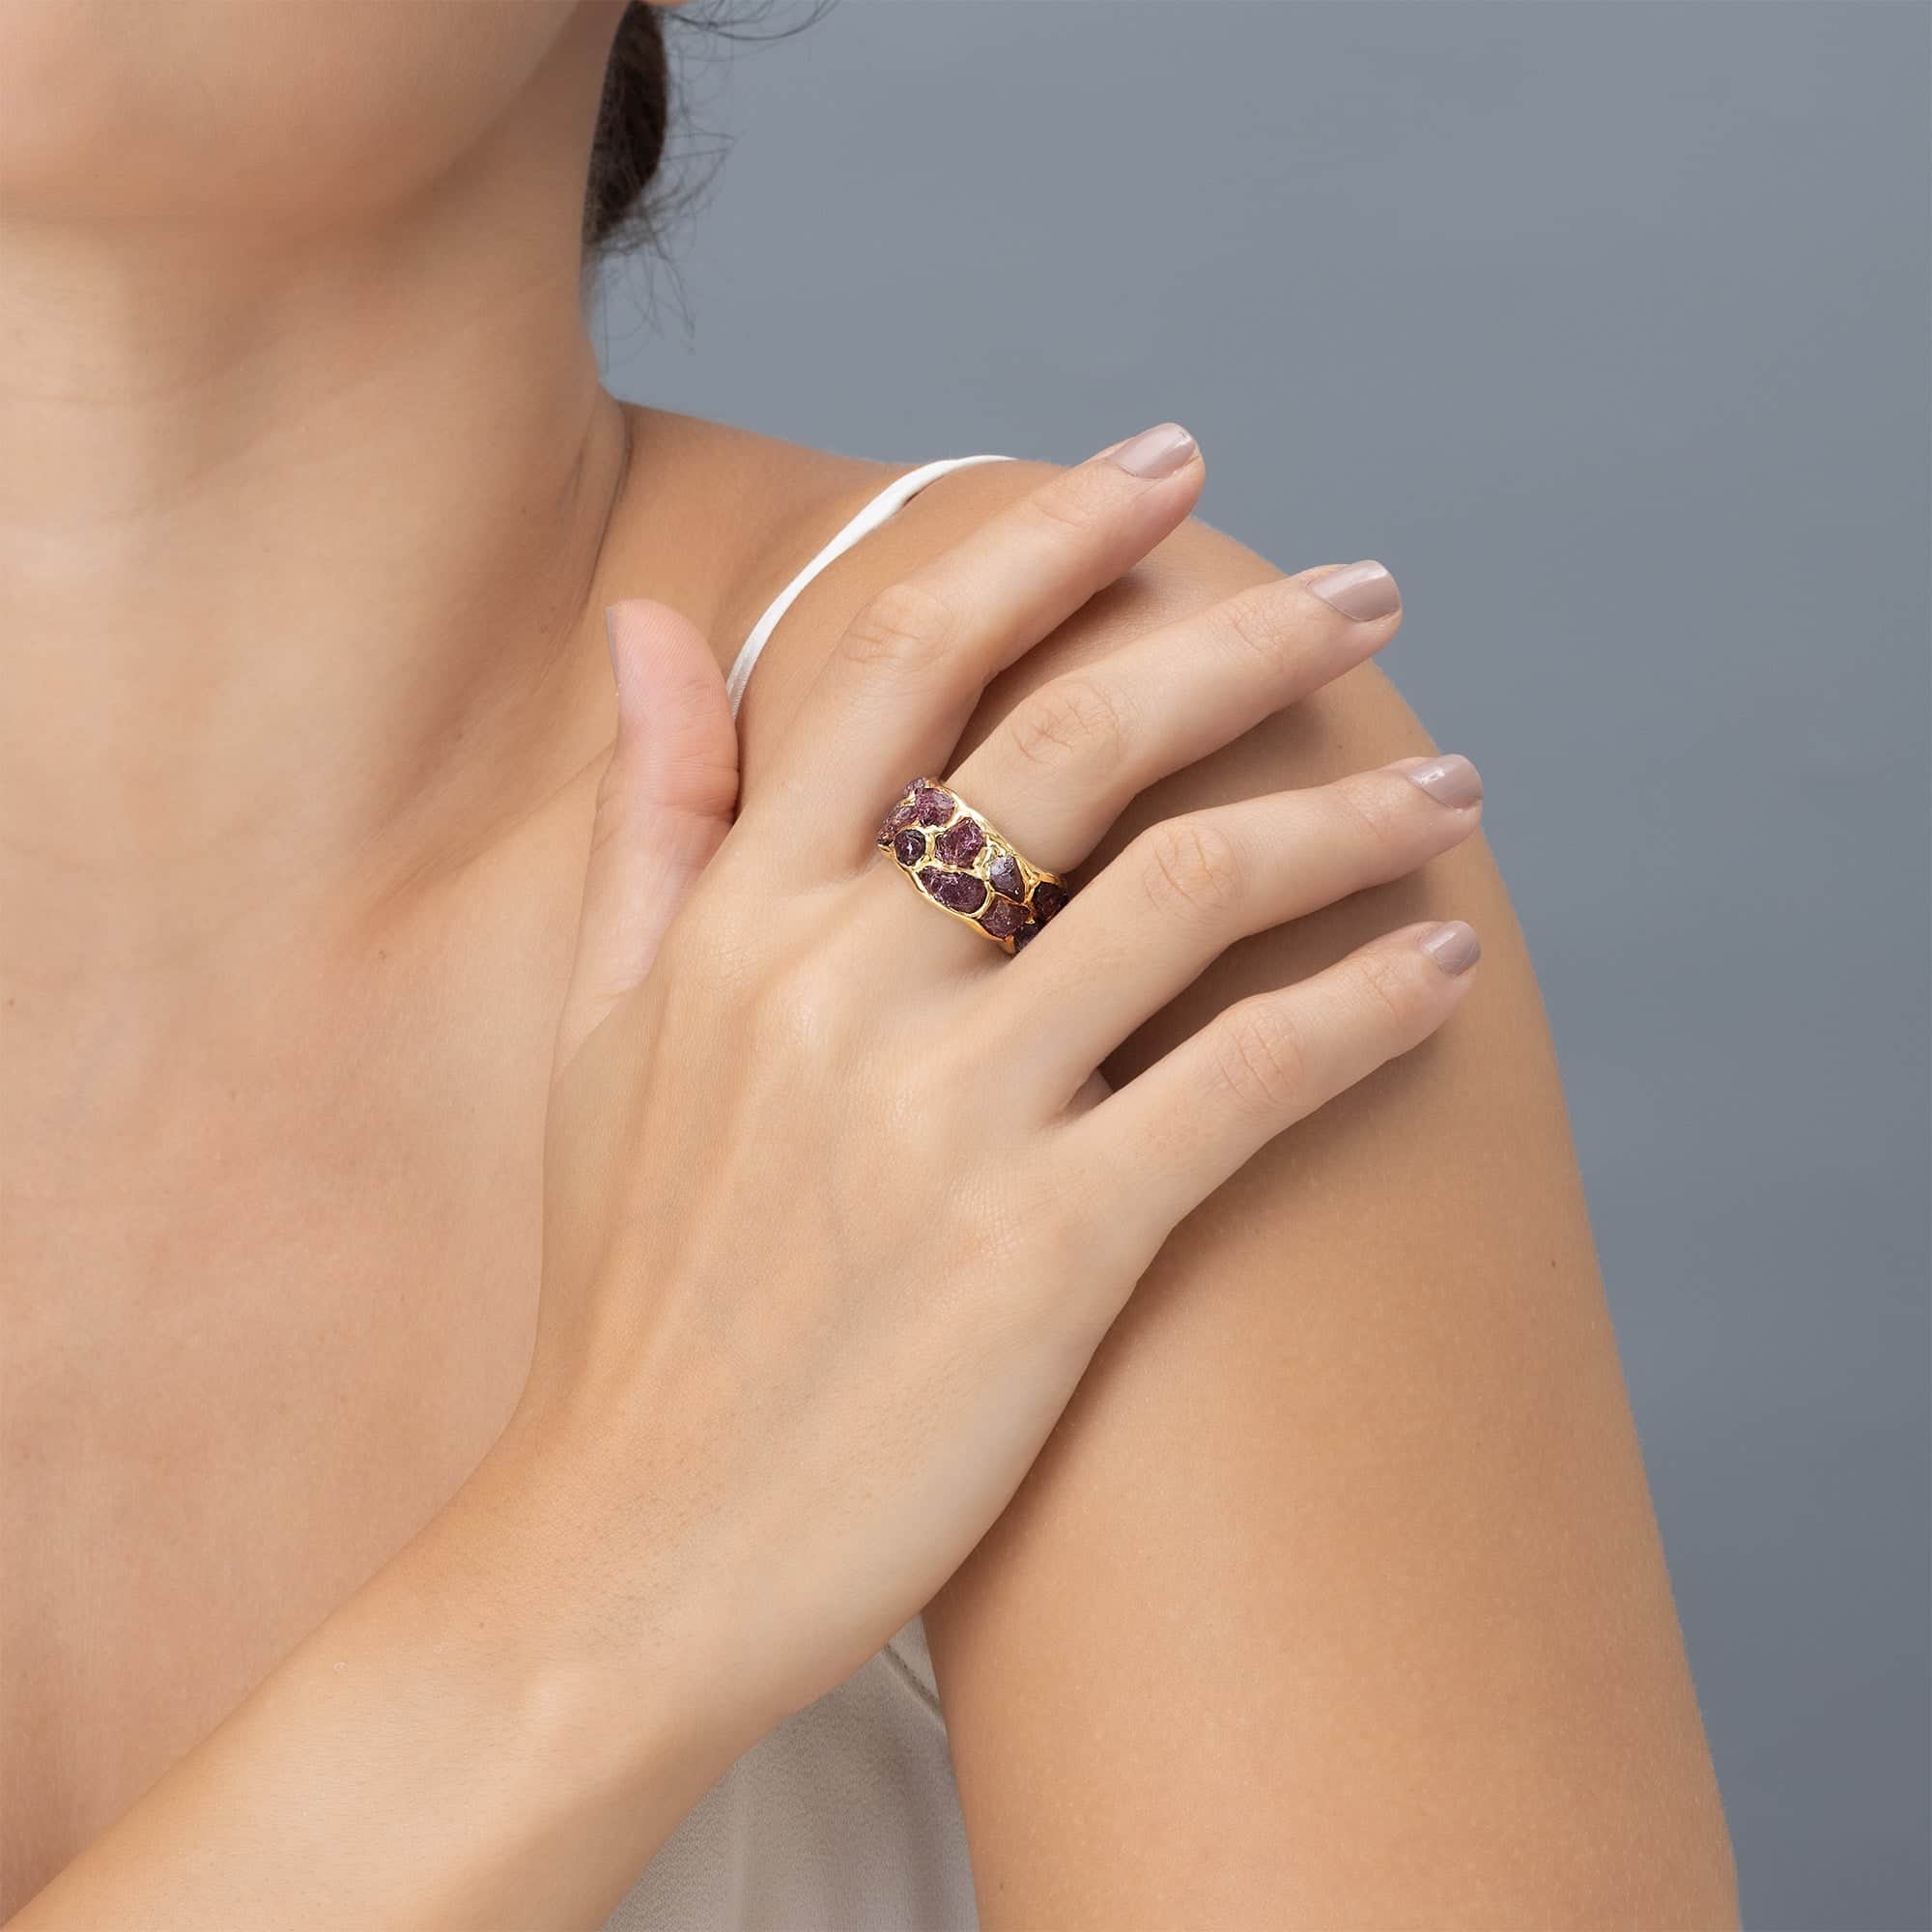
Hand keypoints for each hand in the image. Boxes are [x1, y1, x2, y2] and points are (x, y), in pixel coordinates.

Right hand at [505, 428, 1485, 1758]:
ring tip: (1449, 788)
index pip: (905, 653)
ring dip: (1348, 818)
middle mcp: (842, 986)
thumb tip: (657, 623)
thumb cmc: (626, 1293)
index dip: (1047, 533)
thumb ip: (652, 818)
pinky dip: (1366, 1009)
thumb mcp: (602, 1034)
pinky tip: (1441, 969)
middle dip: (1246, 639)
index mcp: (741, 920)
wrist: (627, 1549)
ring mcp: (946, 1116)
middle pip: (1081, 737)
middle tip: (1368, 599)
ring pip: (1195, 889)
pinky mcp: (1045, 1251)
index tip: (1164, 468)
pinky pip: (1246, 1082)